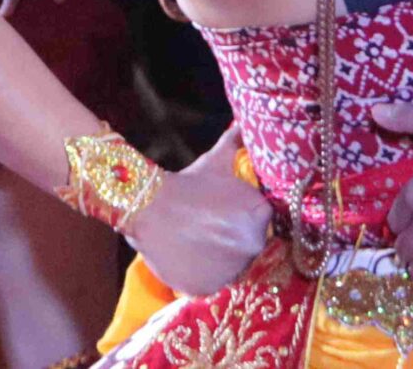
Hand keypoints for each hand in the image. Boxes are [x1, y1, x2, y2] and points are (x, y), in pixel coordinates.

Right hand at [124, 125, 271, 297]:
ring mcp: (231, 271)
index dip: (245, 219)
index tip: (227, 214)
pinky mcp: (208, 288)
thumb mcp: (217, 161)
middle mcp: (253, 246)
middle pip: (250, 248)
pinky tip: (192, 256)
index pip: (263, 224)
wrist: (149, 207)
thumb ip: (238, 143)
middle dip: (235, 239)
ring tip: (200, 241)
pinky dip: (204, 274)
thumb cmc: (188, 184)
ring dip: (222, 259)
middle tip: (212, 227)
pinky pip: (212, 284)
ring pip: (232, 268)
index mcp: (261, 216)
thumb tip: (247, 125)